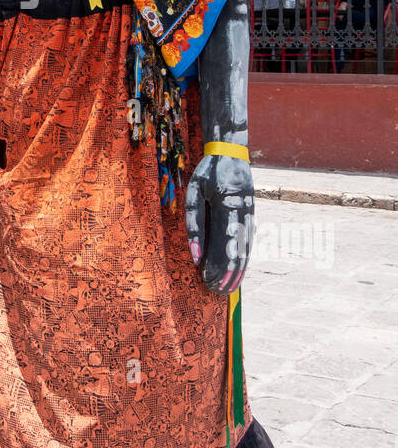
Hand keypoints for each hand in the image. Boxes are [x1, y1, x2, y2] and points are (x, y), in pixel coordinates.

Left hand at [185, 155, 253, 293]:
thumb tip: (195, 255)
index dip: (217, 266)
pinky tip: (239, 270)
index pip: (223, 245)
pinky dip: (244, 258)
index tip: (209, 281)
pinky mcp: (252, 215)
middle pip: (237, 251)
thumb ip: (194, 225)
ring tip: (229, 288)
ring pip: (246, 248)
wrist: (231, 155)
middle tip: (218, 292)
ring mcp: (251, 214)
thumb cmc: (207, 174)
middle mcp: (244, 214)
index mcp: (227, 207)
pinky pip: (249, 241)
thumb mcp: (194, 194)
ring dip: (238, 270)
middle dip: (228, 273)